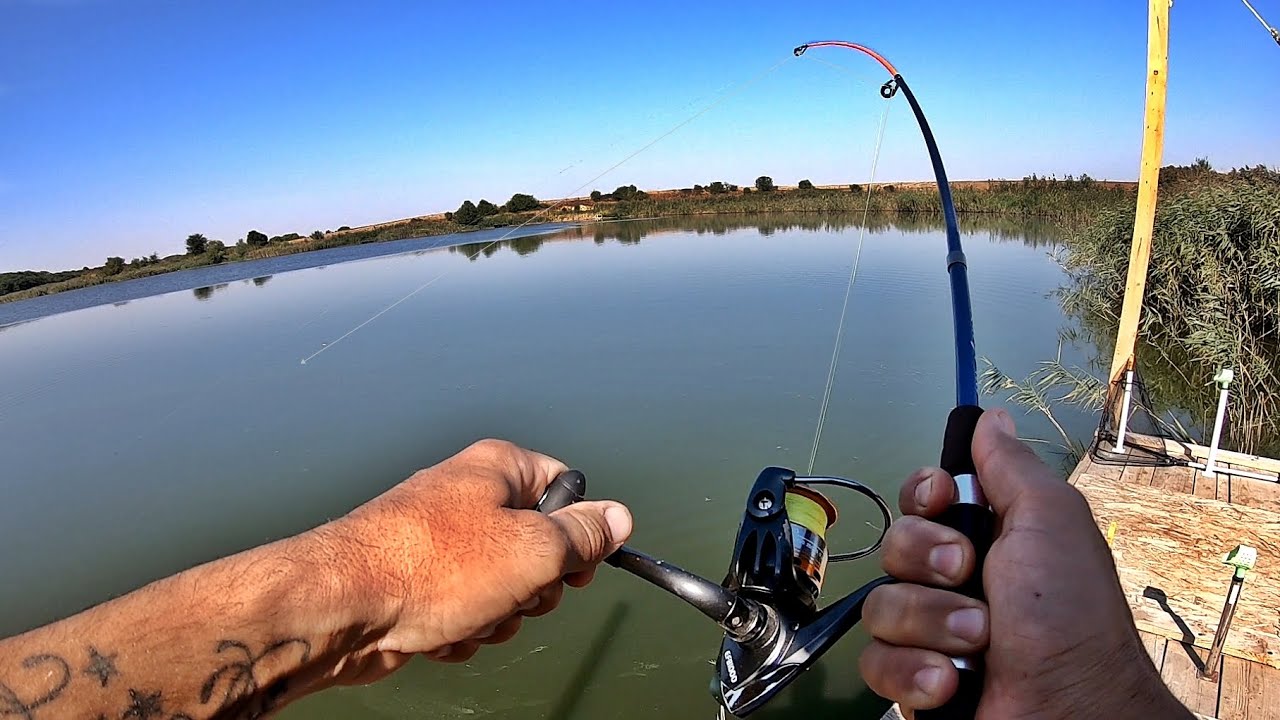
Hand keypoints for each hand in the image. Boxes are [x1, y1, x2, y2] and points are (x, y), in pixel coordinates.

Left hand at [325, 439, 631, 681]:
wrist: (342, 608)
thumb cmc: (432, 566)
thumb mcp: (532, 550)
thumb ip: (583, 536)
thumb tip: (620, 518)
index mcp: (498, 470)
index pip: (565, 488)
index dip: (580, 531)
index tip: (578, 567)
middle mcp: (469, 498)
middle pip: (539, 547)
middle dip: (534, 587)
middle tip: (515, 594)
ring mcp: (442, 544)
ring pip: (505, 589)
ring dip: (498, 616)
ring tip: (467, 615)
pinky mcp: (421, 585)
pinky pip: (467, 612)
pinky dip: (462, 630)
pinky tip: (439, 631)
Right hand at [857, 409, 1190, 718]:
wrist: (1070, 711)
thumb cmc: (1071, 618)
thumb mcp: (1050, 521)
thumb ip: (1010, 466)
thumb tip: (990, 419)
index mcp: (987, 538)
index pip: (922, 497)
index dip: (924, 496)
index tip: (945, 500)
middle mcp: (954, 581)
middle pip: (894, 544)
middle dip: (927, 561)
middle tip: (970, 577)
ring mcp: (931, 632)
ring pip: (881, 605)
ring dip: (931, 622)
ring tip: (978, 644)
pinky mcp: (912, 679)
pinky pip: (876, 661)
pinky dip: (915, 671)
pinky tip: (950, 681)